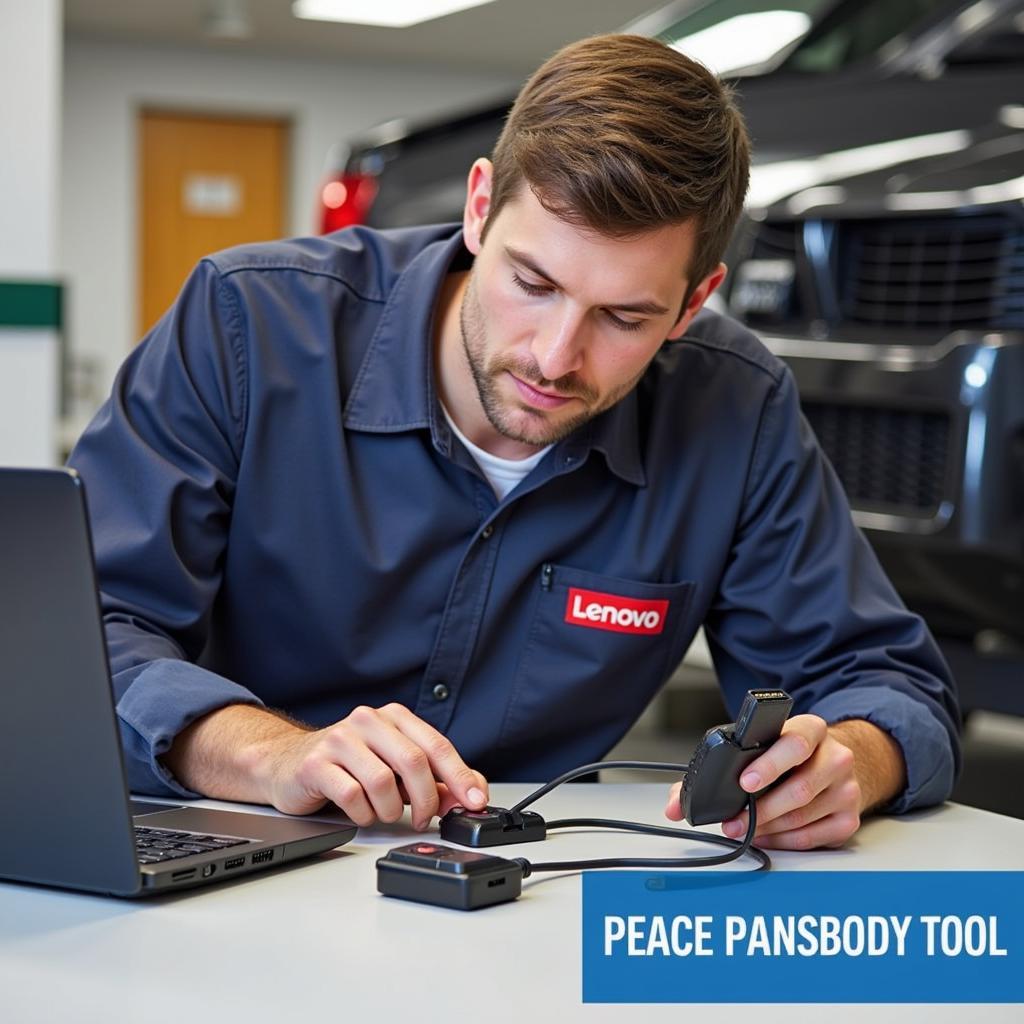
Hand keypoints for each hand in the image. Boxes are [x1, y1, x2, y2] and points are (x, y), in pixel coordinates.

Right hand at [253, 703, 488, 828]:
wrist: (286, 764)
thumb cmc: (348, 767)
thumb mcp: (395, 768)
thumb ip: (434, 779)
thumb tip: (471, 793)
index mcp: (393, 717)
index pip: (436, 745)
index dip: (460, 776)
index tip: (475, 801)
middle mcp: (368, 720)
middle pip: (413, 762)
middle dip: (425, 799)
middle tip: (423, 819)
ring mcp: (339, 739)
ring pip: (383, 781)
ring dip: (390, 809)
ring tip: (383, 812)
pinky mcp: (315, 763)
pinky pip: (352, 795)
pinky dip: (363, 813)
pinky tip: (360, 812)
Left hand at [664, 715, 903, 849]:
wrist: (835, 762)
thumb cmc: (789, 754)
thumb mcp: (760, 745)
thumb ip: (716, 767)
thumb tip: (675, 805)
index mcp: (811, 730)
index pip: (795, 743)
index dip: (769, 764)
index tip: (745, 782)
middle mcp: (835, 757)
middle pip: (799, 788)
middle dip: (759, 809)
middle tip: (733, 821)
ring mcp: (846, 789)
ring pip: (802, 816)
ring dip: (767, 827)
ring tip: (743, 828)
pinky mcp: (849, 819)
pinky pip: (811, 838)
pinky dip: (782, 841)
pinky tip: (764, 836)